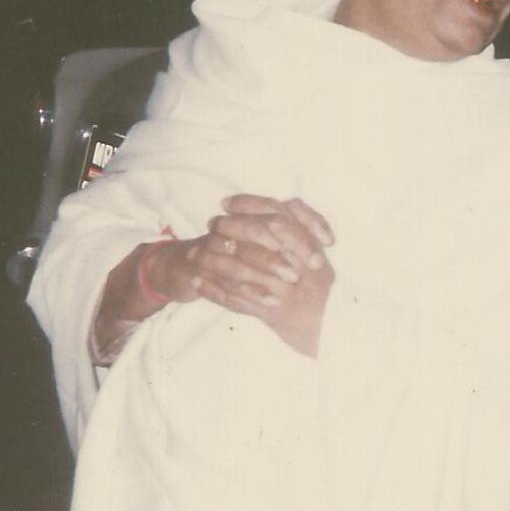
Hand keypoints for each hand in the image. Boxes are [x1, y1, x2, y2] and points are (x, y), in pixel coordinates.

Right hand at [97, 195, 336, 361]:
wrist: (180, 269)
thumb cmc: (231, 257)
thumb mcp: (262, 246)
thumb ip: (291, 237)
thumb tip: (327, 238)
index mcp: (250, 214)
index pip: (284, 208)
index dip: (308, 223)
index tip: (329, 242)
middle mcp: (233, 223)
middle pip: (266, 225)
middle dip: (293, 245)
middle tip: (316, 264)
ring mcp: (213, 243)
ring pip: (245, 251)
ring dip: (272, 265)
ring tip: (294, 280)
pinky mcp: (197, 265)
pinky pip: (225, 277)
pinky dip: (250, 290)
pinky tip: (270, 301)